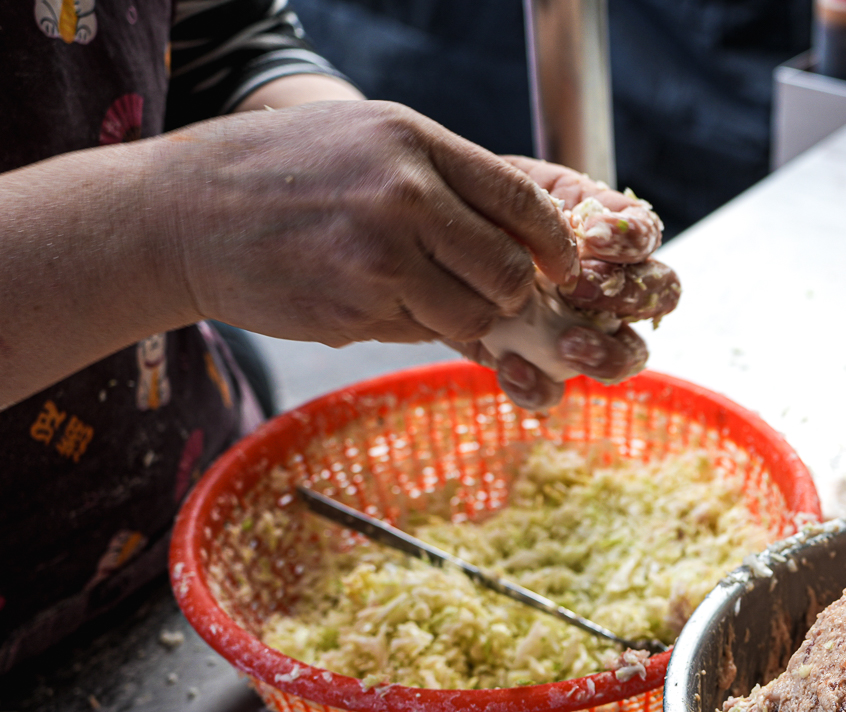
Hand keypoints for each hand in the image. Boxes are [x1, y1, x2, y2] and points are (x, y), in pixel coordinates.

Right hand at [164, 101, 578, 345]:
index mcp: (414, 144)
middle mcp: (403, 198)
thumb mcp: (367, 138)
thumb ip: (445, 178)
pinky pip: (419, 334)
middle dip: (511, 292)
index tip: (560, 265)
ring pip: (471, 316)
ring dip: (465, 317)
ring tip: (426, 293)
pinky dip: (412, 325)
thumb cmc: (282, 173)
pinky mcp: (353, 313)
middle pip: (507, 272)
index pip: (523, 204)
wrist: (181, 216)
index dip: (555, 245)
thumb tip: (526, 235)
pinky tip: (371, 297)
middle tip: (495, 292)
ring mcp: (378, 261)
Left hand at [464, 156, 678, 410]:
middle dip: (627, 295)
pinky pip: (558, 390)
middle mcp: (609, 284)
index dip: (631, 240)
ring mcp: (584, 331)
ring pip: (629, 354)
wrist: (422, 247)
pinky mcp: (540, 368)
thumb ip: (546, 201)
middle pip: (658, 296)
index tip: (591, 239)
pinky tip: (511, 367)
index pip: (648, 236)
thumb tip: (587, 228)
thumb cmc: (473, 204)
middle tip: (581, 290)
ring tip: (569, 345)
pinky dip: (540, 386)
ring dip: (608, 353)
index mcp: (607, 233)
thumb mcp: (505, 186)